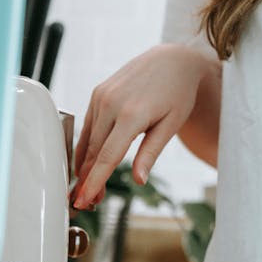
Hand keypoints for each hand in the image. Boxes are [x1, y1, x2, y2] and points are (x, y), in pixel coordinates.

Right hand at [71, 44, 208, 208]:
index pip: (107, 157)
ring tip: (91, 186)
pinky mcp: (98, 91)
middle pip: (93, 151)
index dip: (94, 182)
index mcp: (132, 114)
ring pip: (88, 139)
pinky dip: (87, 144)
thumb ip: (151, 153)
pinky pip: (88, 124)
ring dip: (86, 164)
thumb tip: (139, 180)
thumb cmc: (178, 92)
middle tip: (91, 202)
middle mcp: (111, 103)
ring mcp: (102, 95)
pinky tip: (89, 160)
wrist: (173, 59)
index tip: (83, 201)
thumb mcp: (171, 124)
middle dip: (89, 179)